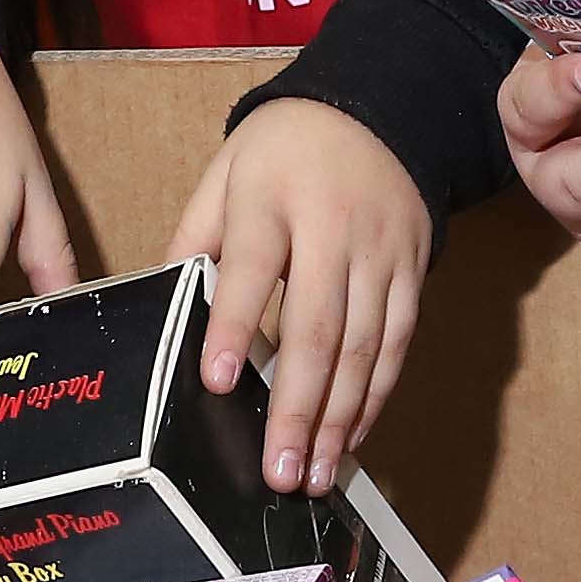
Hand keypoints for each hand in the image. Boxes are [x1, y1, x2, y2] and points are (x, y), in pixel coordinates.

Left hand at [171, 100, 435, 491]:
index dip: (237, 325)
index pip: (254, 268)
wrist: (376, 107)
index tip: (219, 381)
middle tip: (280, 470)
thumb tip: (168, 311)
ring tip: (317, 474)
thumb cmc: (282, 151)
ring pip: (365, 345)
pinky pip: (398, 340)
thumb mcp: (224, 175)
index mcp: (273, 199)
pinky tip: (354, 435)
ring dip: (341, 418)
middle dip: (299, 406)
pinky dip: (377, 394)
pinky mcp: (413, 268)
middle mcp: (334, 228)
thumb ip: (196, 240)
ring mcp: (381, 251)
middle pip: (318, 325)